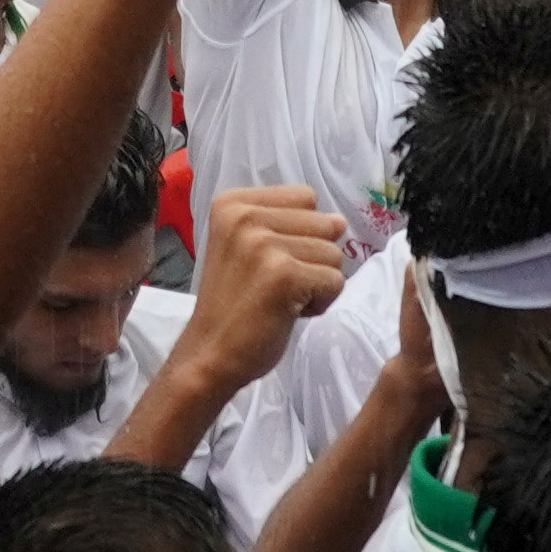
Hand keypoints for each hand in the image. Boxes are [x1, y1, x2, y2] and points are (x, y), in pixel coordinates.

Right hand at [172, 186, 349, 392]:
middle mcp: (244, 216)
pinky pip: (335, 281)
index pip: (306, 197)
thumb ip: (291, 225)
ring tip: (281, 298)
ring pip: (334, 254)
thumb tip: (341, 221)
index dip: (301, 232)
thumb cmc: (232, 304)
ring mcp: (263, 244)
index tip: (270, 260)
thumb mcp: (249, 247)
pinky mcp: (283, 274)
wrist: (210, 353)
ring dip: (316, 282)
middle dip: (312, 258)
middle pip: (324, 223)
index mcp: (232, 203)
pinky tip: (288, 312)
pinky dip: (320, 303)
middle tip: (276, 284)